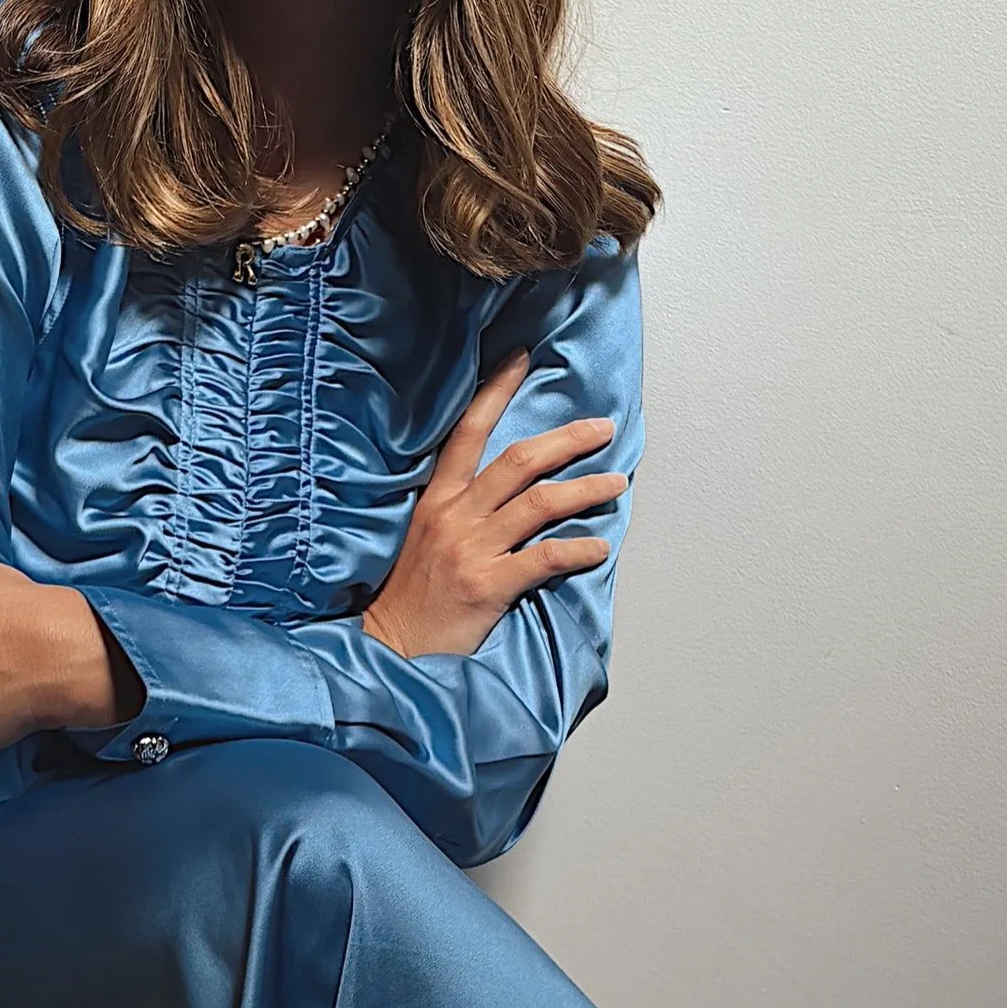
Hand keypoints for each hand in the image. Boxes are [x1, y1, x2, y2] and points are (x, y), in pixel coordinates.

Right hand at [361, 349, 627, 659]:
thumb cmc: (411, 599)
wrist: (390, 647)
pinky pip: (544, 558)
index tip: (521, 360)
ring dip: (586, 489)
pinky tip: (600, 547)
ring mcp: (471, 550)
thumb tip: (503, 488)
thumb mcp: (422, 538)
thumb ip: (457, 509)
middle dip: (567, 440)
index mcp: (437, 500)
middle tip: (602, 429)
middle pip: (518, 461)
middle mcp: (454, 516)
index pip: (467, 432)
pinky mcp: (487, 586)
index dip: (496, 392)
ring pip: (539, 503)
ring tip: (616, 484)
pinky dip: (579, 549)